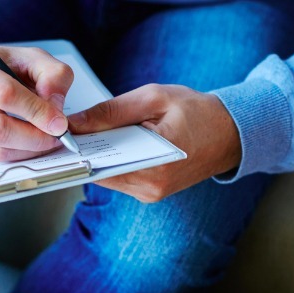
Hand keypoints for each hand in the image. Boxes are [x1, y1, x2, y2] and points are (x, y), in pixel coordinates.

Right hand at [0, 43, 73, 161]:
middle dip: (34, 138)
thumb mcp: (29, 57)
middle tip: (56, 137)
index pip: (4, 94)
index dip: (37, 112)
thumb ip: (52, 74)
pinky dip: (12, 155)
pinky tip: (23, 143)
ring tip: (44, 140)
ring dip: (27, 150)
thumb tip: (56, 107)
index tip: (60, 123)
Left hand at [68, 84, 240, 202]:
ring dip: (100, 155)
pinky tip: (114, 142)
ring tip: (97, 132)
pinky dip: (113, 160)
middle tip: (76, 127)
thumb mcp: (154, 98)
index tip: (63, 133)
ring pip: (108, 176)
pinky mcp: (151, 192)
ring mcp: (151, 194)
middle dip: (87, 151)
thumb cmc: (197, 111)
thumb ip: (112, 111)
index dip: (77, 150)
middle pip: (100, 173)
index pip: (98, 166)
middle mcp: (151, 188)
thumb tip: (75, 124)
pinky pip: (121, 177)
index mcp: (154, 166)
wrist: (230, 133)